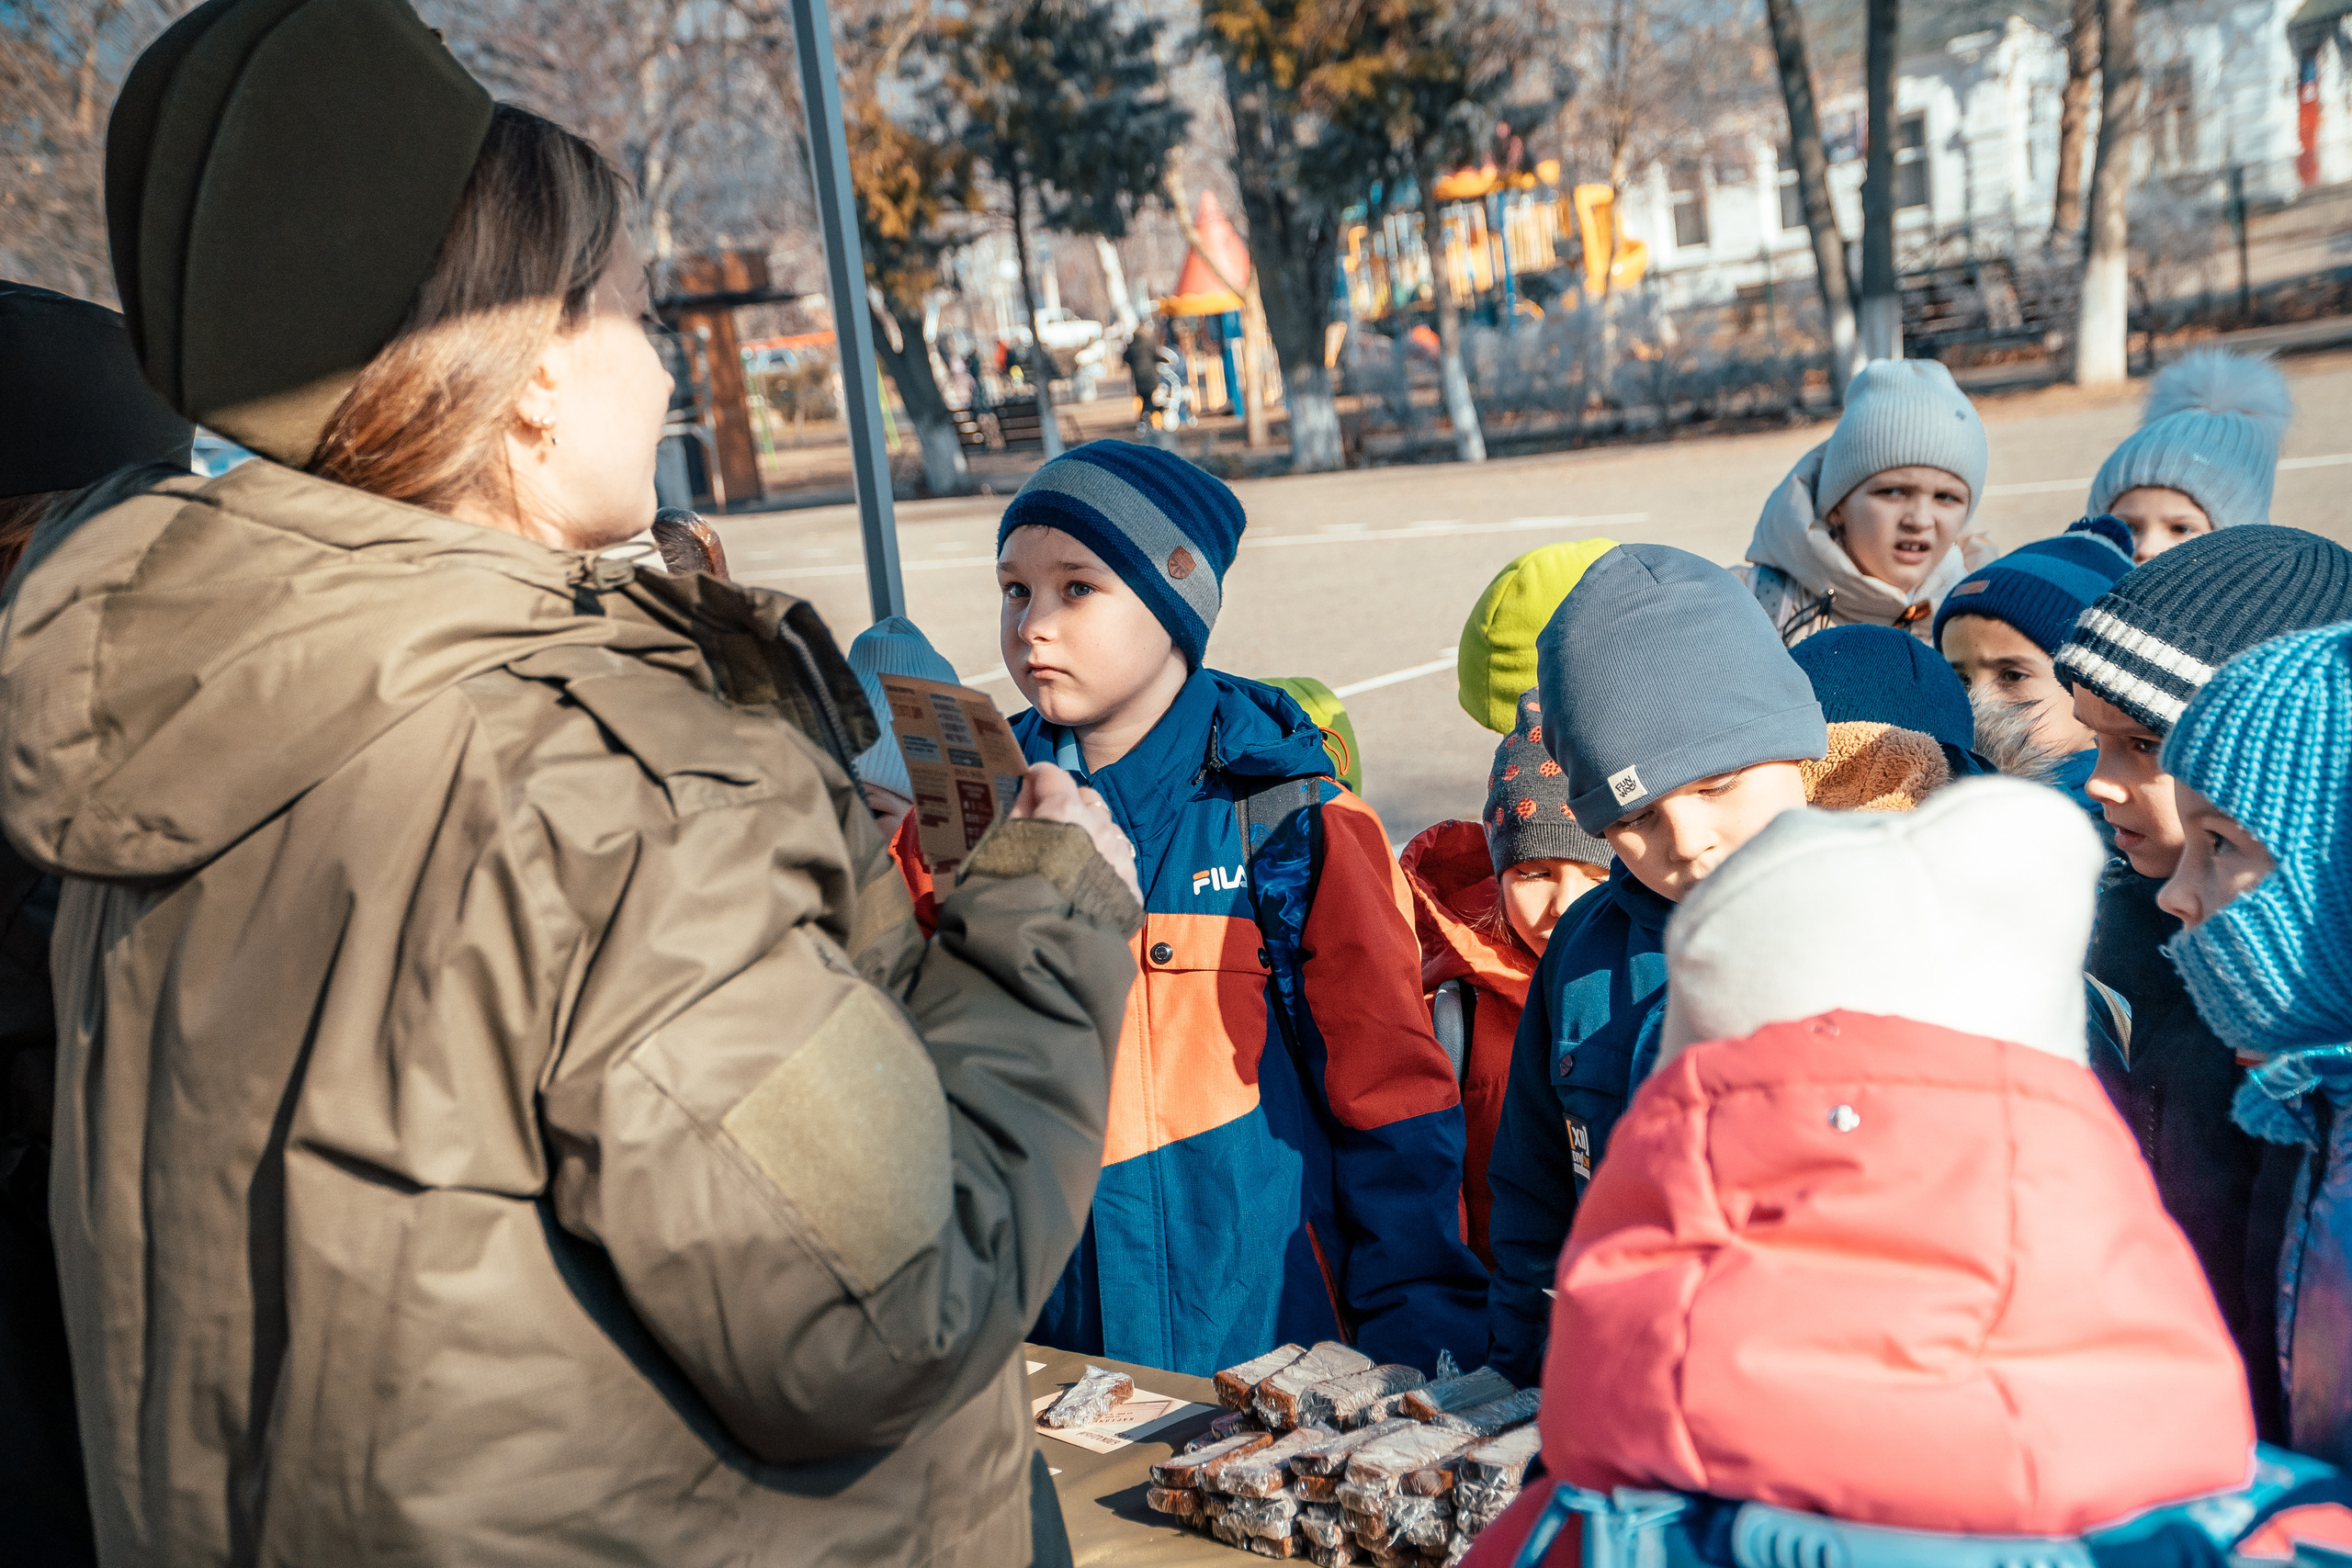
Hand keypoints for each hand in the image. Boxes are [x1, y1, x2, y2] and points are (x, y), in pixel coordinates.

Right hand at [1009, 762, 1141, 905]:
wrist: (1044, 949)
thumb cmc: (1011, 894)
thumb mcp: (1001, 848)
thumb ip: (1018, 812)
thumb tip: (1027, 788)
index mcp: (1064, 811)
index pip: (1053, 776)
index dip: (1038, 777)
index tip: (1028, 783)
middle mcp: (1099, 826)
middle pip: (1087, 799)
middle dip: (1069, 802)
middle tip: (1050, 820)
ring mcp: (1119, 856)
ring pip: (1109, 829)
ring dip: (1091, 833)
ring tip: (1071, 853)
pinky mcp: (1131, 887)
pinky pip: (1120, 862)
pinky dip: (1105, 863)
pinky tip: (1089, 880)